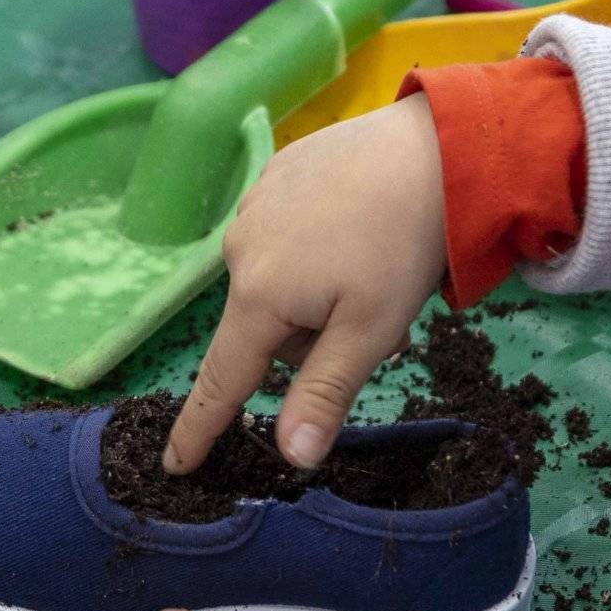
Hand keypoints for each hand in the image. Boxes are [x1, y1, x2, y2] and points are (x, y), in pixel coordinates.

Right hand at [166, 94, 447, 473]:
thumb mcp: (371, 333)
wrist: (436, 146)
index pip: (221, 380)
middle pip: (264, 329)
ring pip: (276, 283)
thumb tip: (292, 459)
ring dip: (315, 293)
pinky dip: (315, 247)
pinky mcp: (276, 174)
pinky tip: (358, 223)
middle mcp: (240, 249)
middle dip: (311, 339)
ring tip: (372, 265)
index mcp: (260, 295)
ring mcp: (255, 206)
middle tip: (373, 317)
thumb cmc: (404, 245)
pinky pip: (284, 235)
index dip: (199, 428)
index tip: (174, 465)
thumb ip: (324, 395)